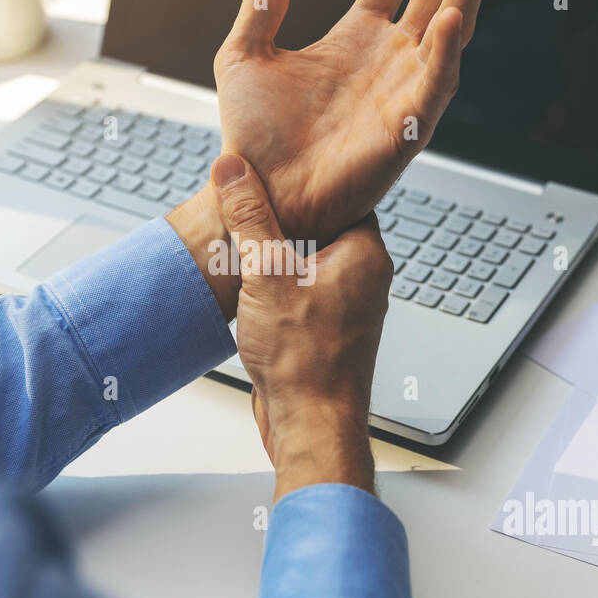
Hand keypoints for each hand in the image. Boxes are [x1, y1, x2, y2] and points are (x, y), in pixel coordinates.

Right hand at [210, 153, 391, 500]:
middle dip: (279, 223)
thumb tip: (232, 171)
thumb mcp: (266, 274)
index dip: (299, 185)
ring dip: (273, 259)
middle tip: (243, 209)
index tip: (266, 175)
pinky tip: (248, 293)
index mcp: (365, 253)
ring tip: (240, 251)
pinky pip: (299, 294)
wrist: (311, 425)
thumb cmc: (304, 360)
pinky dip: (274, 289)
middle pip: (318, 228)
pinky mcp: (327, 332)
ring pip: (306, 263)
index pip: (336, 197)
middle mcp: (364, 278)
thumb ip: (249, 218)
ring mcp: (347, 307)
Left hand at [214, 0, 496, 243]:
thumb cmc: (253, 137)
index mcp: (356, 37)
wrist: (255, 191)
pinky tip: (449, 16)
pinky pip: (434, 85)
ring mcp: (402, 91)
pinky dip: (443, 52)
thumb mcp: (245, 52)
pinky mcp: (405, 129)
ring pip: (448, 27)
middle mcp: (388, 59)